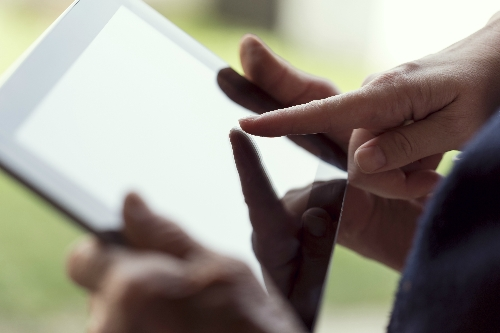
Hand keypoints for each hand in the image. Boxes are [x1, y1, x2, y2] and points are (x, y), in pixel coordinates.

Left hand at [67, 194, 305, 332]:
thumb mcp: (220, 268)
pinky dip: (144, 330)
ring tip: (181, 320)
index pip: (83, 258)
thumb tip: (131, 202)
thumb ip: (166, 234)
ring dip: (137, 313)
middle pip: (99, 289)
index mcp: (133, 289)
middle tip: (175, 292)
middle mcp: (111, 326)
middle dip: (129, 283)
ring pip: (112, 318)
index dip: (106, 250)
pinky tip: (176, 332)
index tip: (131, 254)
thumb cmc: (250, 325)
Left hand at [230, 129, 343, 329]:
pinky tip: (331, 233)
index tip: (235, 133)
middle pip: (308, 200)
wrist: (297, 312)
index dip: (248, 165)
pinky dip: (334, 215)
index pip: (258, 201)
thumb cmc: (300, 307)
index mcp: (269, 244)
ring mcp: (284, 217)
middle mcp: (272, 224)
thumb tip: (316, 215)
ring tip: (331, 252)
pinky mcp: (294, 214)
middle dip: (334, 217)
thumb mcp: (313, 290)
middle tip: (335, 252)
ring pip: (321, 200)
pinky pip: (321, 203)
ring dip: (336, 220)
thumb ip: (316, 254)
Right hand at [239, 13, 499, 198]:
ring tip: (436, 165)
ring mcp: (375, 108)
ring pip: (369, 159)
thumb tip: (359, 161)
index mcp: (384, 96)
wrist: (496, 62)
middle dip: (388, 178)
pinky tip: (427, 158)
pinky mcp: (382, 116)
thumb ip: (405, 146)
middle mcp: (371, 99)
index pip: (321, 111)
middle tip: (430, 179)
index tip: (244, 123)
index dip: (281, 120)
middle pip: (355, 155)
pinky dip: (403, 163)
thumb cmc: (486, 89)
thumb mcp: (457, 127)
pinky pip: (379, 150)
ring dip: (402, 172)